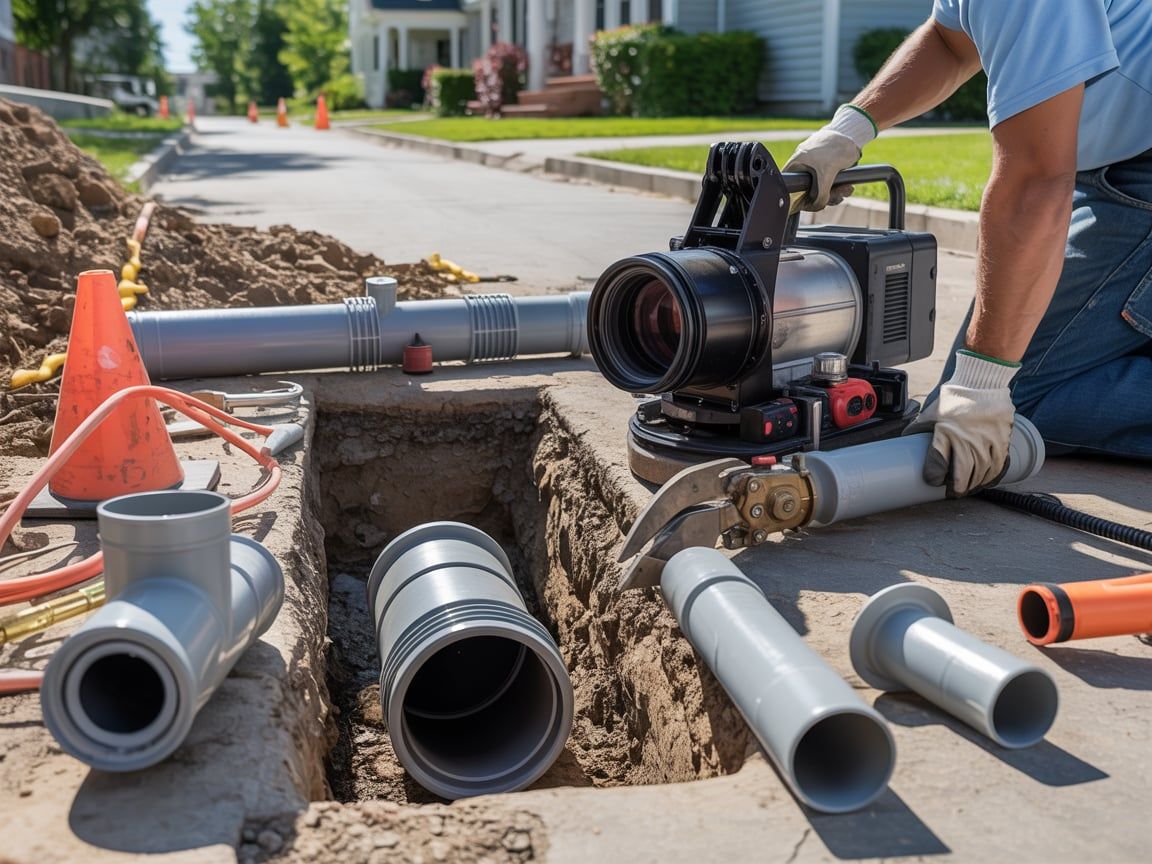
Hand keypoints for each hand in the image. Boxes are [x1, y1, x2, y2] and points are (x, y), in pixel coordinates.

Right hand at [783, 129, 860, 210]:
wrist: (852, 134)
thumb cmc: (835, 147)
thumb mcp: (826, 174)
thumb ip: (820, 194)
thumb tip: (817, 206)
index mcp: (796, 163)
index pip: (789, 185)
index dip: (796, 196)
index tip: (806, 202)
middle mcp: (804, 166)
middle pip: (807, 191)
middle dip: (822, 198)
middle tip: (833, 199)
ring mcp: (816, 168)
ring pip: (820, 189)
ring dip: (834, 194)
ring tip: (846, 191)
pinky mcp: (828, 169)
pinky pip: (829, 185)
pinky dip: (838, 189)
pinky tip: (847, 189)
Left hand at [906, 350, 1020, 496]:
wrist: (982, 383)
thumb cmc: (954, 397)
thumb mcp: (931, 412)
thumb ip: (920, 427)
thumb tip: (906, 439)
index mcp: (945, 433)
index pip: (937, 464)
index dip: (933, 477)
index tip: (933, 481)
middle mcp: (966, 441)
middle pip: (961, 475)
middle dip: (956, 487)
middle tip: (952, 492)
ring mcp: (986, 442)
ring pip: (980, 473)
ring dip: (973, 484)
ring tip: (967, 487)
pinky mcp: (1001, 440)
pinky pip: (998, 465)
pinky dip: (991, 475)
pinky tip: (985, 480)